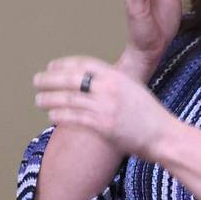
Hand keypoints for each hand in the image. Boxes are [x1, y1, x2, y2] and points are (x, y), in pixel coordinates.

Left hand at [33, 55, 179, 161]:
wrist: (164, 135)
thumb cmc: (150, 115)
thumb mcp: (134, 89)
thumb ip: (113, 84)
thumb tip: (91, 84)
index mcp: (118, 75)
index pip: (84, 63)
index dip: (65, 64)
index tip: (51, 66)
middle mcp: (110, 88)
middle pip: (72, 78)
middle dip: (50, 79)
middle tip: (36, 80)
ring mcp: (106, 106)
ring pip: (69, 98)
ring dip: (50, 98)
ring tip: (38, 99)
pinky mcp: (103, 125)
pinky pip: (74, 117)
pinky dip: (60, 115)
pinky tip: (51, 115)